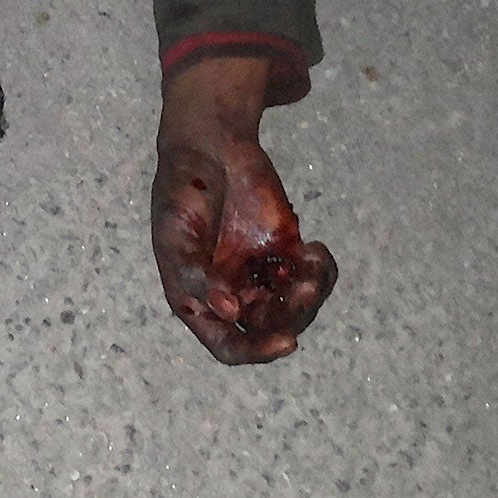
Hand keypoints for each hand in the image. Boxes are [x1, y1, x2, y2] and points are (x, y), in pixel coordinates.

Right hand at [152, 55, 337, 363]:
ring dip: (311, 294)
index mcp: (198, 299)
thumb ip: (195, 275)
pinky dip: (323, 271)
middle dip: (291, 316)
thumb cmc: (181, 189)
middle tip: (304, 287)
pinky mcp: (285, 251)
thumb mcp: (174, 233)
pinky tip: (315, 249)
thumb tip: (229, 312)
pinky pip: (313, 277)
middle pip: (270, 330)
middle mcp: (230, 294)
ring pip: (296, 308)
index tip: (286, 341)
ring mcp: (260, 274)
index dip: (256, 352)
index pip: (228, 345)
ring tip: (312, 260)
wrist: (209, 146)